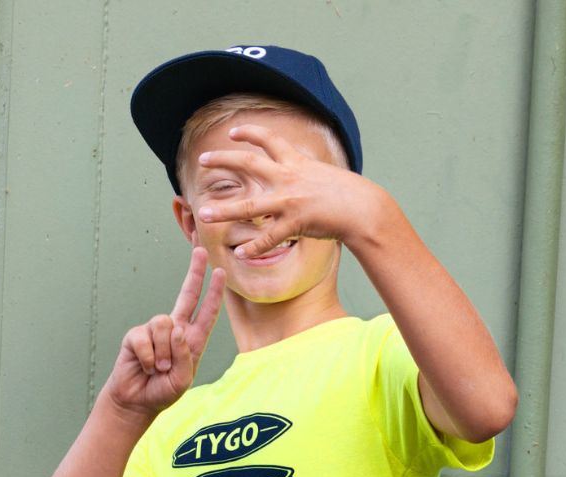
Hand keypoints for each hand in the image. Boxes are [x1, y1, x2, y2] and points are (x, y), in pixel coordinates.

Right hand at [106, 247, 225, 414]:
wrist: (136, 401)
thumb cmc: (162, 391)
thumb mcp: (183, 380)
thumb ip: (185, 356)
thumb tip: (177, 328)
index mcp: (192, 340)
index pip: (207, 313)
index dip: (214, 294)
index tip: (221, 273)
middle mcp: (176, 330)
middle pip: (187, 295)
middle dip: (194, 273)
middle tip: (199, 250)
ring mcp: (155, 331)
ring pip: (164, 324)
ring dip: (162, 352)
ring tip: (158, 369)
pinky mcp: (137, 335)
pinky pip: (145, 338)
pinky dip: (147, 358)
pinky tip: (145, 367)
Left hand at [196, 124, 364, 258]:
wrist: (363, 208)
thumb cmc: (347, 193)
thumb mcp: (323, 174)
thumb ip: (305, 174)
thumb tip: (302, 174)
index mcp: (295, 162)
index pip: (268, 140)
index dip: (248, 133)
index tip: (231, 132)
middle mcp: (287, 177)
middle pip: (248, 163)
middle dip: (223, 160)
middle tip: (202, 160)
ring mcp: (289, 200)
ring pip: (249, 206)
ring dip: (224, 211)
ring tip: (203, 214)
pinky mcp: (295, 222)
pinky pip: (269, 238)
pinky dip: (254, 248)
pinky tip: (240, 255)